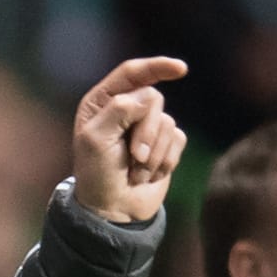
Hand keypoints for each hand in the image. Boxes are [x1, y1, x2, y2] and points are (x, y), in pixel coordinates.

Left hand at [70, 56, 188, 223]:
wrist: (113, 209)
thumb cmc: (97, 173)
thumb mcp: (96, 140)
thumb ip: (119, 110)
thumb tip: (149, 96)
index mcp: (103, 101)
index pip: (132, 72)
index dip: (156, 66)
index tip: (180, 69)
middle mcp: (126, 108)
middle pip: (154, 99)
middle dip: (147, 131)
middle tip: (133, 157)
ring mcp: (147, 127)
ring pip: (168, 123)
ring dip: (153, 153)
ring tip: (135, 171)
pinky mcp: (165, 145)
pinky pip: (178, 140)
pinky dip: (165, 161)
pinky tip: (148, 174)